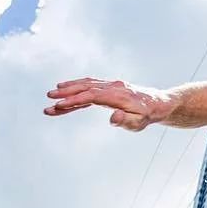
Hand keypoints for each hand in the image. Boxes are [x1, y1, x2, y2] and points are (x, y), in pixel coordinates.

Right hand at [43, 78, 172, 130]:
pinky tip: (65, 89)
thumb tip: (113, 117)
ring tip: (52, 94)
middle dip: (66, 93)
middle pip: (85, 88)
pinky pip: (89, 84)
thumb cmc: (147, 115)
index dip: (74, 100)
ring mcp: (109, 85)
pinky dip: (76, 86)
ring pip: (85, 84)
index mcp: (117, 96)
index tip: (59, 105)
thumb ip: (126, 121)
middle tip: (48, 99)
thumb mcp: (140, 123)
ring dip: (68, 88)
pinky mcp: (108, 86)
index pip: (91, 97)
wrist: (158, 103)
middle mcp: (111, 87)